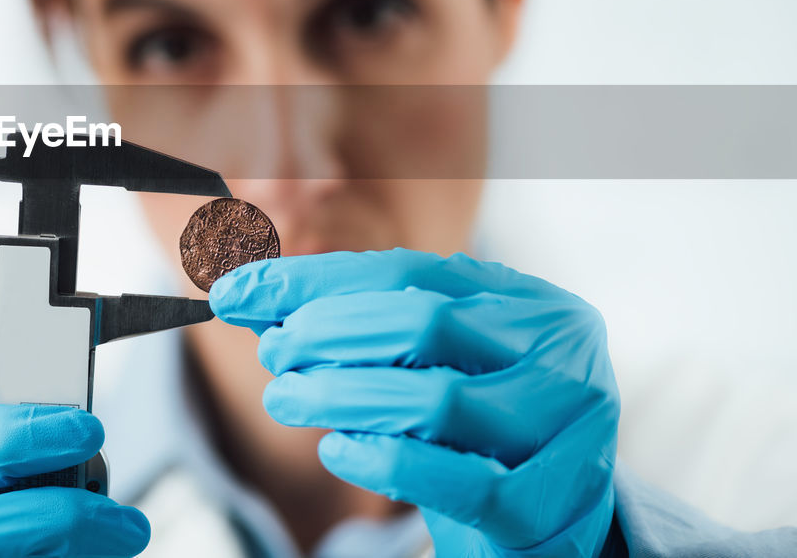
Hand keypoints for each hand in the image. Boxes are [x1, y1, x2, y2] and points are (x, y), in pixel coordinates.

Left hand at [210, 249, 619, 557]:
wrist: (559, 529)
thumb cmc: (475, 433)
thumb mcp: (422, 367)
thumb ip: (349, 326)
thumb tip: (243, 291)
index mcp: (523, 299)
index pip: (405, 271)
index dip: (313, 280)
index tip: (236, 291)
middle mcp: (557, 348)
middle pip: (422, 321)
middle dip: (327, 334)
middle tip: (273, 356)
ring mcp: (566, 423)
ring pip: (435, 399)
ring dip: (339, 397)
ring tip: (285, 400)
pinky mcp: (553, 500)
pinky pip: (458, 480)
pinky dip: (383, 461)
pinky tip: (337, 451)